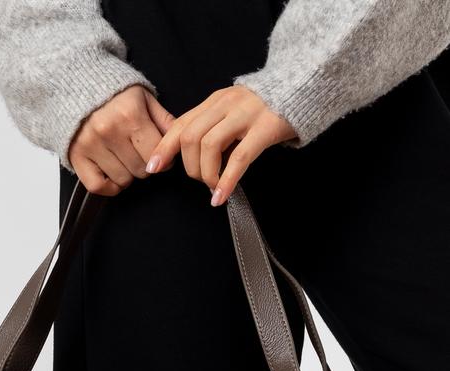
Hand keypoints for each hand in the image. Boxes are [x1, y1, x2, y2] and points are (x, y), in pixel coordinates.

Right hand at [68, 85, 174, 195]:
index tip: (157, 153)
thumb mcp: (144, 99)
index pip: (156, 155)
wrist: (76, 86)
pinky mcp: (76, 156)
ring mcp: (91, 144)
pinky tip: (111, 173)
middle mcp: (109, 130)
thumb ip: (164, 120)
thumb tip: (181, 142)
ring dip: (127, 174)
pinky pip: (98, 186)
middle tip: (137, 152)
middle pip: (141, 170)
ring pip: (123, 180)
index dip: (162, 158)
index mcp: (130, 114)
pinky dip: (108, 186)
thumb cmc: (115, 95)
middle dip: (144, 165)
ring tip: (122, 157)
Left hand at [145, 86, 296, 205]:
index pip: (180, 123)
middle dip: (189, 166)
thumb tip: (188, 159)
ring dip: (206, 173)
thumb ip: (212, 128)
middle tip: (199, 181)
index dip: (164, 148)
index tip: (153, 168)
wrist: (303, 88)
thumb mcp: (232, 113)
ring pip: (210, 145)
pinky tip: (221, 196)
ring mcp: (247, 114)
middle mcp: (226, 104)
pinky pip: (240, 158)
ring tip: (213, 187)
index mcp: (215, 101)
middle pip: (191, 136)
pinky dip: (227, 180)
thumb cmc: (265, 110)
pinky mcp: (267, 127)